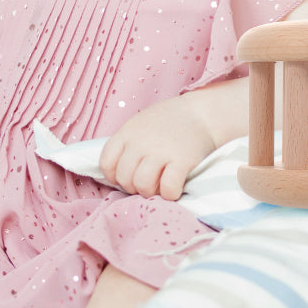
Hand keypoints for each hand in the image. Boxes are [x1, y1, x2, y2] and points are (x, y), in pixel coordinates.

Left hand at [99, 96, 215, 200]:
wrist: (201, 113)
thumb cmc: (169, 121)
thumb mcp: (140, 124)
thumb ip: (127, 143)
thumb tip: (115, 171)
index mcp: (127, 133)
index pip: (106, 163)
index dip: (113, 175)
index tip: (127, 176)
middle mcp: (140, 143)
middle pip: (124, 178)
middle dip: (133, 186)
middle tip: (147, 182)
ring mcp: (160, 152)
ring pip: (142, 185)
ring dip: (150, 192)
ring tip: (159, 185)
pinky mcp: (182, 161)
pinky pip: (168, 189)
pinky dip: (170, 194)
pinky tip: (174, 187)